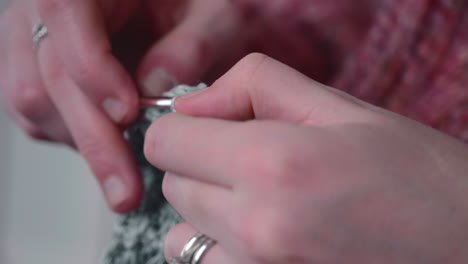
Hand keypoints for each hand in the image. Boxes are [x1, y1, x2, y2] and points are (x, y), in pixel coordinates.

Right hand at [0, 0, 279, 211]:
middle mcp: (51, 9)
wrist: (175, 9)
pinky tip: (108, 146)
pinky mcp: (38, 70)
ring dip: (82, 142)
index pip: (65, 13)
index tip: (127, 113)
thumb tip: (159, 85)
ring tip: (124, 171)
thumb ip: (193, 43)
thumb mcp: (212, 12)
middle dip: (93, 138)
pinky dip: (73, 138)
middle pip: (48, 73)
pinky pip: (38, 113)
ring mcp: (39, 40)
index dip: (92, 69)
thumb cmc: (191, 4)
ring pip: (35, 100)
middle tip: (125, 187)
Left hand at [144, 54, 467, 262]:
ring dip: (208, 213)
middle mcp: (256, 227)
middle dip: (200, 166)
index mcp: (272, 164)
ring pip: (182, 236)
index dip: (184, 127)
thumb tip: (192, 104)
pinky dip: (223, 249)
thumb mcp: (339, 107)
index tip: (210, 126)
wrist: (466, 249)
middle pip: (173, 186)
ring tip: (261, 203)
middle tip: (251, 160)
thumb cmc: (415, 175)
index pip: (165, 142)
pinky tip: (266, 236)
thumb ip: (252, 86)